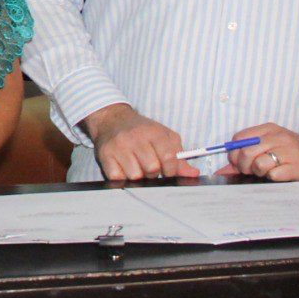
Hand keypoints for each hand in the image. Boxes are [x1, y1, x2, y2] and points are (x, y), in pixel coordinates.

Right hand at [83, 104, 199, 180]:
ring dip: (137, 176)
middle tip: (150, 168)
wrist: (112, 119)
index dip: (171, 170)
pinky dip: (122, 177)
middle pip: (152, 168)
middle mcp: (135, 138)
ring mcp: (118, 146)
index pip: (169, 157)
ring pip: (135, 176)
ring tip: (136, 167)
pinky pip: (117, 178)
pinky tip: (123, 168)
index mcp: (154, 132)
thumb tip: (193, 174)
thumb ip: (179, 156)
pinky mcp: (105, 155)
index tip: (167, 171)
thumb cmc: (142, 131)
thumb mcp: (163, 136)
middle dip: (153, 173)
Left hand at [219, 123, 298, 187]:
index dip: (234, 153)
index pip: (240, 138)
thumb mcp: (270, 147)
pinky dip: (273, 178)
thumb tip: (220, 172)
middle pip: (247, 152)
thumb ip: (245, 155)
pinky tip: (279, 176)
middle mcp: (279, 137)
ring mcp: (290, 151)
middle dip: (244, 166)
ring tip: (266, 172)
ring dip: (259, 172)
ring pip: (259, 163)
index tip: (237, 162)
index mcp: (269, 129)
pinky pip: (274, 174)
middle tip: (251, 171)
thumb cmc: (290, 154)